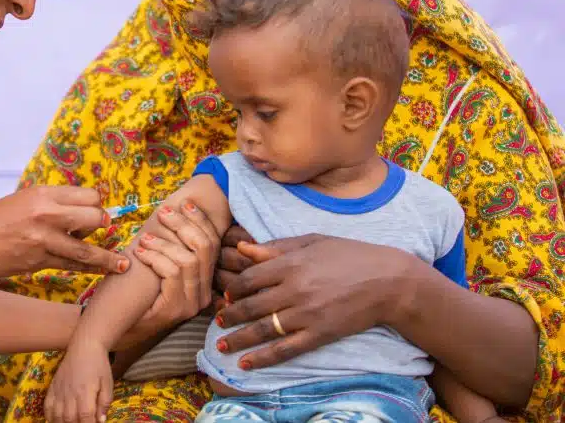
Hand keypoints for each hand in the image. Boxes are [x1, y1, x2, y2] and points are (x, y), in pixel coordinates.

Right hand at [0, 185, 128, 277]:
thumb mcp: (23, 200)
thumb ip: (51, 203)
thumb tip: (80, 210)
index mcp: (43, 193)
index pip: (88, 195)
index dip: (96, 204)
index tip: (98, 210)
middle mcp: (46, 214)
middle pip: (94, 217)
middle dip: (102, 225)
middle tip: (103, 230)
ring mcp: (43, 240)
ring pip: (87, 249)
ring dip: (107, 257)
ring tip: (123, 265)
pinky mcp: (38, 262)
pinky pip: (71, 266)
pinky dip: (89, 269)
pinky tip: (103, 271)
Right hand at [45, 342, 113, 422]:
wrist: (84, 346)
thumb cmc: (99, 365)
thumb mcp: (108, 384)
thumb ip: (104, 403)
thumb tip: (100, 421)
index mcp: (85, 392)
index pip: (85, 417)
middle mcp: (70, 393)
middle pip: (69, 419)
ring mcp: (59, 390)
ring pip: (56, 415)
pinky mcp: (52, 386)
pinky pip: (47, 405)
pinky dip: (49, 416)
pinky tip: (55, 420)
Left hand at [121, 201, 219, 346]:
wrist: (106, 325)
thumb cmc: (127, 289)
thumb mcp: (152, 262)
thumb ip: (168, 243)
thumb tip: (175, 209)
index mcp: (200, 281)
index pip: (212, 244)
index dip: (200, 220)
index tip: (184, 204)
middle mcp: (201, 294)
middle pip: (206, 248)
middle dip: (184, 224)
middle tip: (163, 212)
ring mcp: (190, 304)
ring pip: (189, 259)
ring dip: (165, 243)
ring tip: (144, 239)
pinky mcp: (174, 309)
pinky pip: (173, 272)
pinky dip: (155, 257)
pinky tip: (139, 252)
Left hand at [216, 234, 414, 369]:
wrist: (388, 282)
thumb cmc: (350, 255)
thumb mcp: (312, 242)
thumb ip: (277, 247)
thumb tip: (243, 248)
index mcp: (290, 264)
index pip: (249, 279)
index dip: (234, 289)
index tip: (226, 295)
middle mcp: (294, 290)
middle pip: (251, 306)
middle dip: (230, 315)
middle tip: (218, 320)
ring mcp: (306, 315)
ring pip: (263, 330)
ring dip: (238, 339)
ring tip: (221, 345)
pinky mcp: (319, 335)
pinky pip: (285, 350)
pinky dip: (263, 359)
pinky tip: (246, 364)